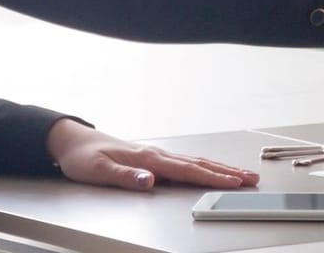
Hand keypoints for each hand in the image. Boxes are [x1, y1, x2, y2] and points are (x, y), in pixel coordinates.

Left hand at [46, 119, 259, 190]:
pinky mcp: (152, 157)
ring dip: (220, 168)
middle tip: (251, 178)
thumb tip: (150, 181)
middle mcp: (156, 154)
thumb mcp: (97, 171)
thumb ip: (125, 177)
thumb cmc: (82, 157)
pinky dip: (204, 166)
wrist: (72, 141)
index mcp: (148, 158)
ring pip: (196, 161)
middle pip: (199, 164)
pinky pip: (186, 162)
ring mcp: (156, 154)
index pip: (187, 170)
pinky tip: (211, 169)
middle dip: (227, 172)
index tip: (234, 182)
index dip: (213, 177)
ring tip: (241, 174)